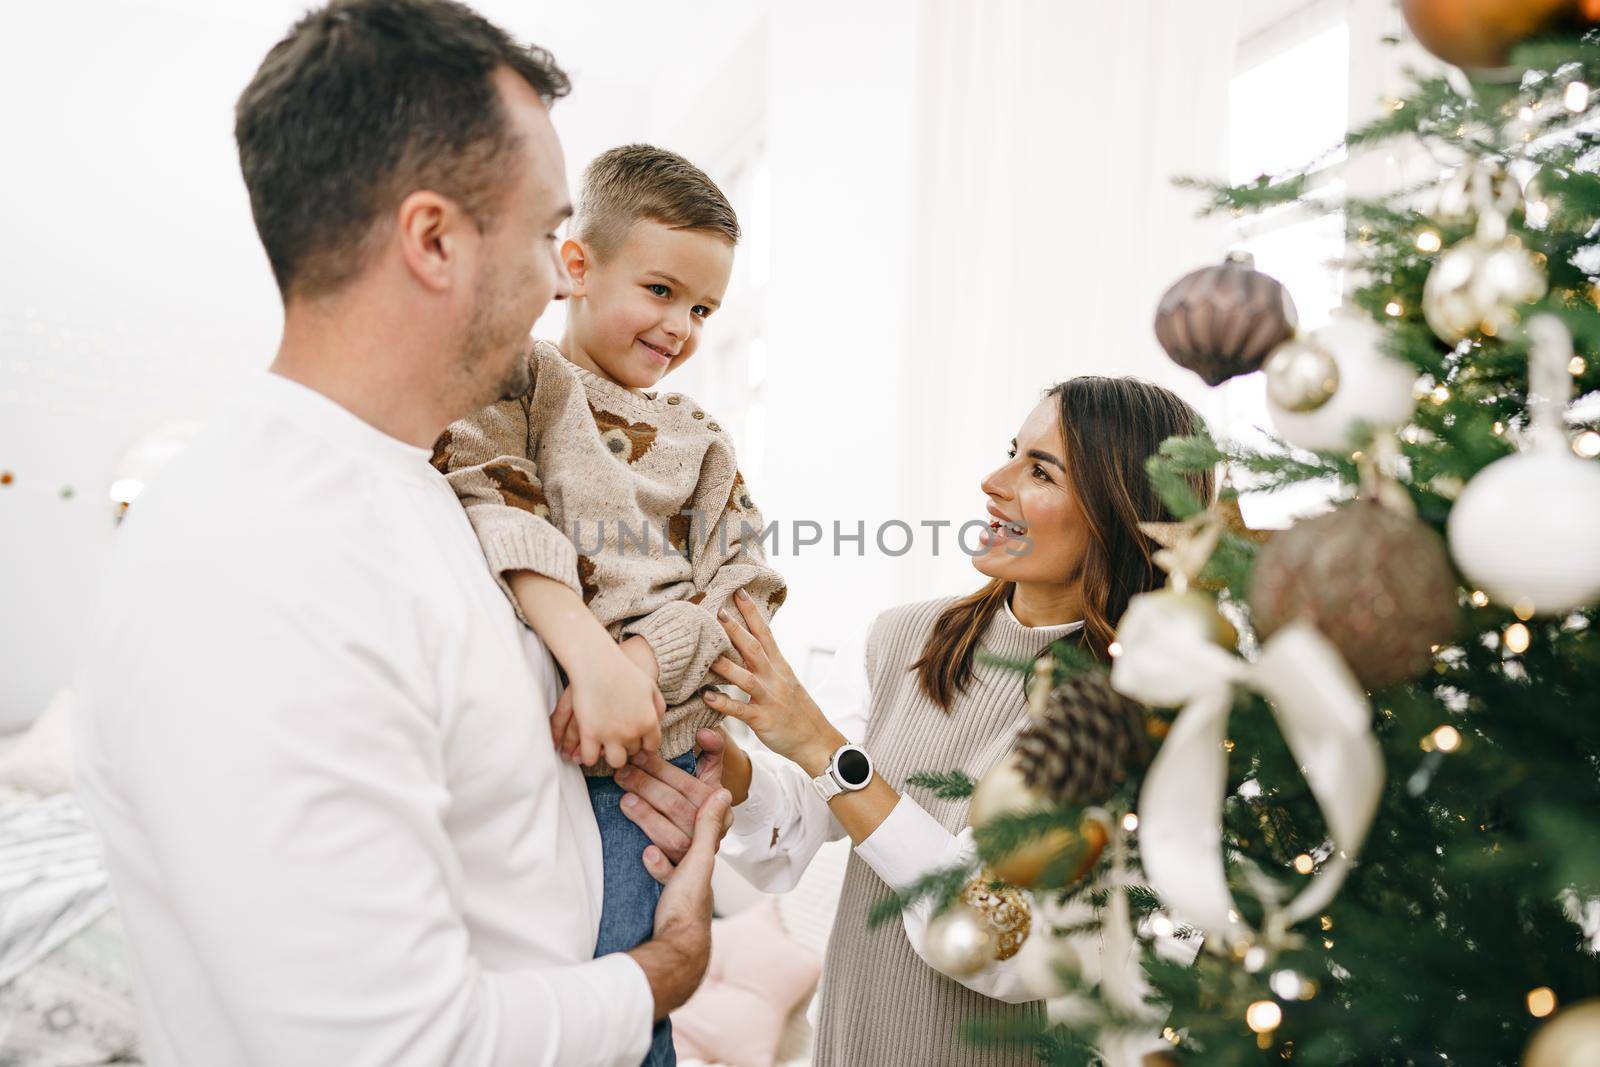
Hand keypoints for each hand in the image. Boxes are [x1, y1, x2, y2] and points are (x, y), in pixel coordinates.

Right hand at [548, 641, 663, 768]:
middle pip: (633, 753)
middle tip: (619, 738)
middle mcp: (632, 732)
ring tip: (606, 746)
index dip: (643, 743)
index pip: (651, 746)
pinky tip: (588, 748)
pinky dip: (589, 756)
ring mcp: (610, 735)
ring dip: (611, 754)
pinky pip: (590, 758)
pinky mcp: (589, 734)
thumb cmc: (623, 671)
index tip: (636, 739)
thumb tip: (658, 723)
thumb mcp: (650, 687)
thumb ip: (658, 707)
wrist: (597, 662)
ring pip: (615, 762)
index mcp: (648, 721)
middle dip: (627, 746)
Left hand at [617, 728, 729, 862]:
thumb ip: (712, 752)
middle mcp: (710, 834)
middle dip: (647, 787)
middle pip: (677, 808)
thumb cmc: (702, 806)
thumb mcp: (711, 778)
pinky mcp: (680, 880)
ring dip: (648, 819)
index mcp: (719, 807)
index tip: (639, 755)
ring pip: (672, 838)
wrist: (703, 853)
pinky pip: (670, 874)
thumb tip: (705, 731)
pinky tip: (646, 854)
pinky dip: (659, 866)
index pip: (690, 786)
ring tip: (624, 800)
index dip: (663, 770)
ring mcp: (696, 858)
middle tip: (621, 773)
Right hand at [625, 787, 730, 1018]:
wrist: (674, 948)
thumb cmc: (688, 904)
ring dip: (654, 835)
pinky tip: (644, 854)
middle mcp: (699, 873)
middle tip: (643, 799)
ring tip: (640, 821)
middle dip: (663, 818)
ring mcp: (684, 888)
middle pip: (680, 836)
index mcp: (708, 860)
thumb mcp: (699, 860)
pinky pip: (660, 874)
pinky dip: (653, 863)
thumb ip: (707, 828)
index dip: (687, 802)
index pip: (698, 822)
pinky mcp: (668, 902)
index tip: (668, 785)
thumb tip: (723, 792)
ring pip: (669, 852)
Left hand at [706, 589, 843, 776]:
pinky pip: (740, 710)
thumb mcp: (786, 681)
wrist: (816, 741)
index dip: (752, 613)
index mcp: (780, 667)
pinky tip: (706, 696)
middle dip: (736, 630)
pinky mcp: (762, 719)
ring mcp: (769, 698)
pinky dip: (723, 703)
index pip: (766, 633)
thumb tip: (749, 647)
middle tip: (718, 611)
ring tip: (707, 654)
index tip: (739, 592)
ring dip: (726, 665)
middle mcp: (775, 678)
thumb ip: (768, 664)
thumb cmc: (797, 711)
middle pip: (754, 649)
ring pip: (746, 678)